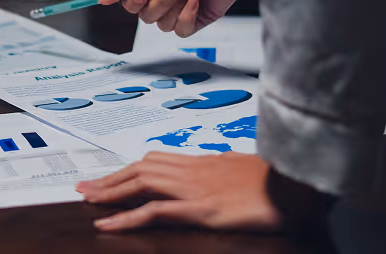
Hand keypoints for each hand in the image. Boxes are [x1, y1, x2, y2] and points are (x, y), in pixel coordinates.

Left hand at [77, 152, 280, 231]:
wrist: (301, 185)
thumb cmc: (279, 180)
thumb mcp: (247, 172)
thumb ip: (227, 170)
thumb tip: (220, 168)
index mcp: (205, 163)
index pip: (156, 161)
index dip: (129, 168)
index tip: (109, 176)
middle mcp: (195, 171)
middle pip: (141, 168)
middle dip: (111, 178)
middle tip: (84, 187)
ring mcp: (196, 189)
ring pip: (141, 183)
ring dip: (111, 191)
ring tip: (88, 200)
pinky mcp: (202, 209)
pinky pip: (154, 212)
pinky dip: (127, 217)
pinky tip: (108, 224)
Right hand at [99, 0, 257, 36]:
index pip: (131, 3)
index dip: (134, 3)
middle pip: (145, 17)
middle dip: (159, 2)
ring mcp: (181, 8)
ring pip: (162, 25)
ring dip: (173, 7)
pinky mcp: (197, 19)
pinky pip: (181, 30)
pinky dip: (187, 16)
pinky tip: (196, 1)